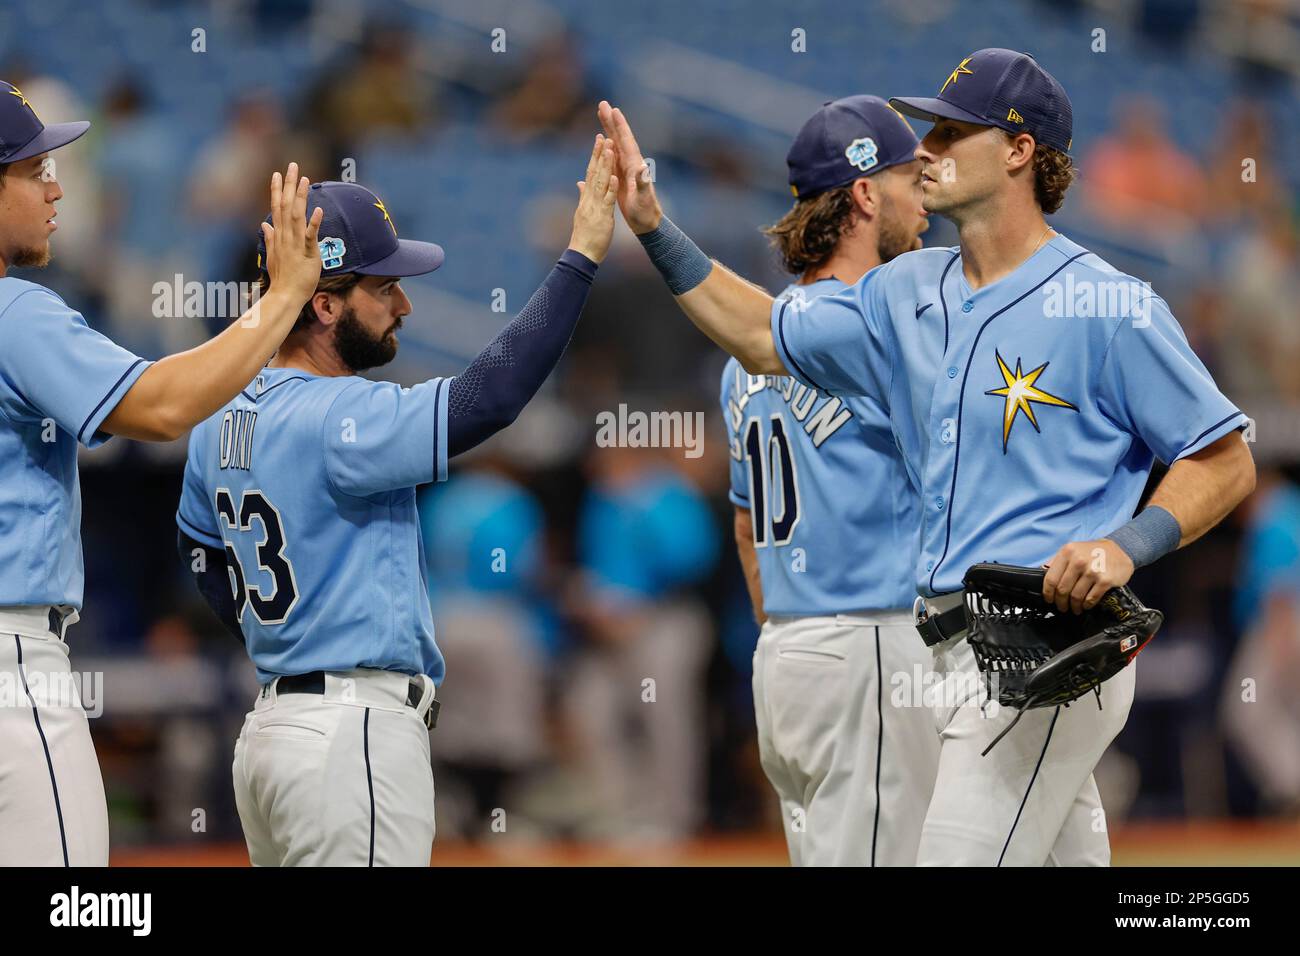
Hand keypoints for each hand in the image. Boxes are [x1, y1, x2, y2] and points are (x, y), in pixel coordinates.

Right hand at [261, 162, 324, 304]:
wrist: (285, 295)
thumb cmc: (282, 278)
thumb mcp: (273, 255)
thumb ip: (270, 237)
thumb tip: (264, 223)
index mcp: (279, 235)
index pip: (277, 207)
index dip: (277, 189)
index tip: (277, 173)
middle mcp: (285, 236)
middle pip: (286, 205)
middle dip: (289, 185)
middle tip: (292, 166)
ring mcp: (295, 244)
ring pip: (297, 216)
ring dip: (300, 197)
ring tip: (304, 179)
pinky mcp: (307, 254)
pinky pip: (310, 236)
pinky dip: (314, 223)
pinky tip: (318, 209)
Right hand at [567, 133, 618, 262]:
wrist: (582, 255)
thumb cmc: (585, 235)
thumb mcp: (584, 212)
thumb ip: (583, 195)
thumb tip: (580, 183)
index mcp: (587, 197)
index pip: (592, 171)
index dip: (595, 155)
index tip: (599, 138)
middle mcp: (590, 198)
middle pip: (595, 172)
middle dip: (599, 153)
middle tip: (603, 134)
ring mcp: (595, 206)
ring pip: (601, 182)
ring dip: (606, 164)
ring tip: (609, 147)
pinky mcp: (603, 216)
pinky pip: (608, 200)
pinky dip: (611, 188)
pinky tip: (615, 176)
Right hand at [597, 100, 662, 234]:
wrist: (647, 222)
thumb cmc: (645, 212)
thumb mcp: (644, 199)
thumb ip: (644, 183)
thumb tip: (643, 167)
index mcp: (634, 166)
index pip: (626, 142)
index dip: (620, 126)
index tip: (614, 110)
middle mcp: (631, 163)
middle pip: (620, 138)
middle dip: (611, 121)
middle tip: (602, 104)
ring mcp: (625, 168)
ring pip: (614, 144)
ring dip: (608, 128)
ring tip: (601, 114)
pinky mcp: (620, 175)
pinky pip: (611, 155)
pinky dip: (606, 144)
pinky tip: (602, 139)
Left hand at [1042, 539, 1134, 613]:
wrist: (1120, 550)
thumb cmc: (1093, 552)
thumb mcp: (1072, 549)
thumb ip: (1057, 561)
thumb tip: (1042, 574)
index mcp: (1067, 552)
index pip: (1051, 578)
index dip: (1048, 593)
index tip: (1049, 600)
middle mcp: (1079, 561)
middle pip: (1062, 589)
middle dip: (1060, 602)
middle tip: (1062, 607)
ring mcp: (1093, 571)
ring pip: (1076, 596)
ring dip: (1074, 606)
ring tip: (1074, 608)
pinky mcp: (1105, 580)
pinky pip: (1091, 599)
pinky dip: (1086, 605)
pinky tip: (1085, 606)